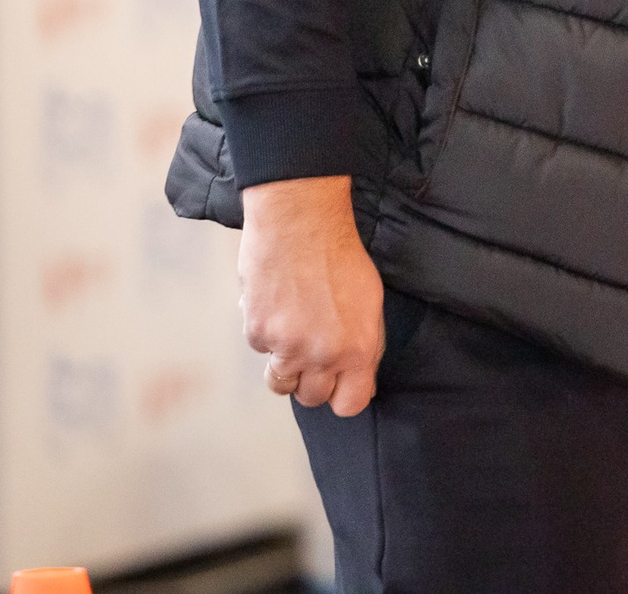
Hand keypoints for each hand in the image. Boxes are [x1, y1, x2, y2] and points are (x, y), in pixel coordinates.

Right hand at [239, 176, 384, 416]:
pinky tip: (275, 302)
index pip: (350, 404)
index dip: (343, 396)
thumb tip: (356, 376)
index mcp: (359, 349)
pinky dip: (265, 332)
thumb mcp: (369, 302)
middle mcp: (324, 355)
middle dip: (311, 380)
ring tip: (292, 330)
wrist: (301, 222)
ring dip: (284, 364)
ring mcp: (288, 347)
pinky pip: (260, 348)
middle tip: (312, 351)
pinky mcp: (258, 333)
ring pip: (280, 381)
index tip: (338, 384)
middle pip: (311, 398)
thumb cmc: (341, 256)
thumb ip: (363, 344)